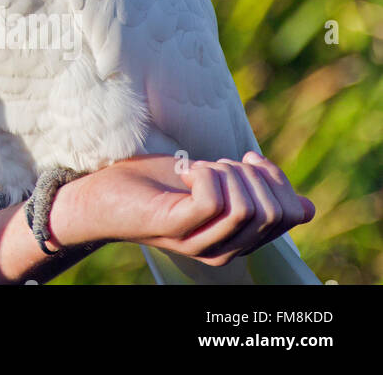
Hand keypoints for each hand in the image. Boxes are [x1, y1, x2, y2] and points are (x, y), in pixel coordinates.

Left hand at [51, 152, 313, 265]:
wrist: (100, 194)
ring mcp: (202, 243)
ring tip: (197, 168)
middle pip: (275, 212)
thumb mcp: (215, 183)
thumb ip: (254, 194)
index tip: (247, 159)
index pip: (293, 215)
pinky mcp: (177, 228)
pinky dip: (204, 174)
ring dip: (226, 173)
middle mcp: (228, 248)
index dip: (279, 180)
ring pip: (247, 208)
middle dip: (252, 175)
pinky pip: (213, 201)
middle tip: (217, 164)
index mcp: (241, 238)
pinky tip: (184, 170)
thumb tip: (308, 207)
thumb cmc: (155, 184)